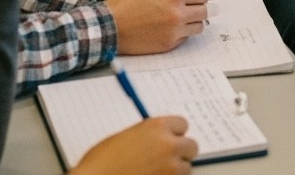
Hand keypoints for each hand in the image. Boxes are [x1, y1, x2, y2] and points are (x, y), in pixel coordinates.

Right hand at [70, 116, 195, 174]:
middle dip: (181, 151)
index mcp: (157, 127)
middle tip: (167, 157)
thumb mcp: (127, 136)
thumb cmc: (103, 160)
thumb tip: (158, 140)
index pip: (183, 124)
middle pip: (192, 146)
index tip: (170, 138)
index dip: (175, 133)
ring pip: (187, 168)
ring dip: (177, 169)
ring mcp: (170, 169)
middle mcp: (168, 146)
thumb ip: (148, 135)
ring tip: (158, 171)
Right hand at [107, 0, 209, 54]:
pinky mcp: (169, 45)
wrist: (111, 26)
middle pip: (204, 10)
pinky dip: (183, 32)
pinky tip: (170, 26)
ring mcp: (175, 31)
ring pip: (199, 26)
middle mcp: (178, 14)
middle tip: (189, 4)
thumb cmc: (127, 2)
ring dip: (193, 20)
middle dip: (198, 6)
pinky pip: (186, 37)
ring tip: (181, 16)